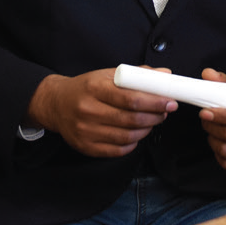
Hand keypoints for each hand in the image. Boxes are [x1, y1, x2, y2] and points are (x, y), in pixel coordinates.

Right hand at [27, 69, 175, 157]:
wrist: (56, 104)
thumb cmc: (85, 88)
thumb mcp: (106, 74)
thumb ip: (136, 75)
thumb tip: (164, 75)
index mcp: (94, 88)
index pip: (130, 98)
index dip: (154, 102)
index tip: (169, 101)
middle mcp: (88, 110)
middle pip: (131, 118)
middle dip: (155, 116)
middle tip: (164, 112)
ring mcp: (86, 131)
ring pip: (127, 136)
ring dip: (146, 130)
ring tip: (151, 121)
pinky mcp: (86, 146)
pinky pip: (118, 150)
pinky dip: (132, 143)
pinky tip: (135, 133)